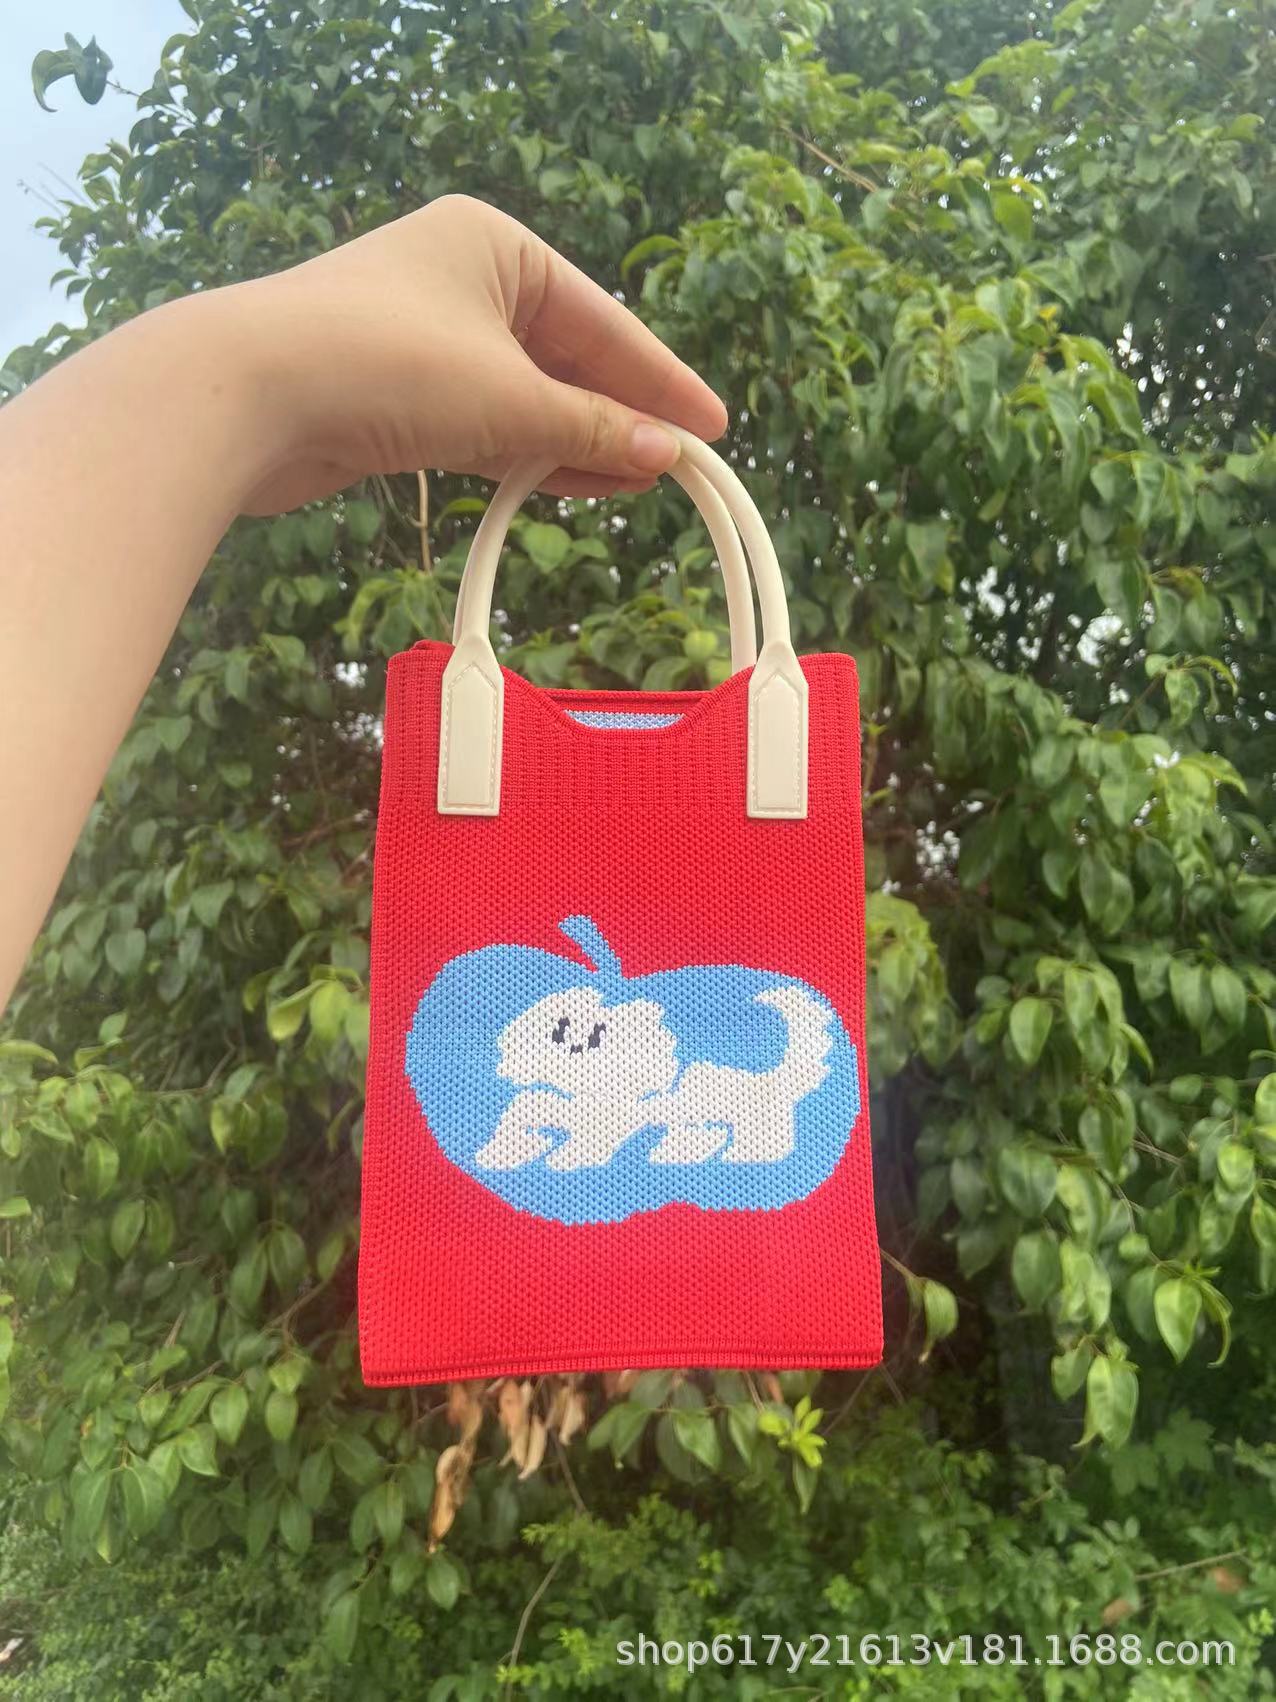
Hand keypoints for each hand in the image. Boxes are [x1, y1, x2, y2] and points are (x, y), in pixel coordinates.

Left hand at [212, 193, 727, 511]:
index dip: (661, 380)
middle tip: (681, 468)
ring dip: (579, 442)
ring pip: (526, 395)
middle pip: (566, 356)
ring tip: (641, 485)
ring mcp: (428, 338)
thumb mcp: (507, 398)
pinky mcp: (399, 395)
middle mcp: (463, 279)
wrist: (247, 394)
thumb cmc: (385, 365)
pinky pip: (487, 424)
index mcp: (495, 244)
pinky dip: (528, 454)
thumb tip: (667, 454)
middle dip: (621, 416)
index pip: (601, 320)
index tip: (713, 427)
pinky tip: (577, 485)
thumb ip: (590, 427)